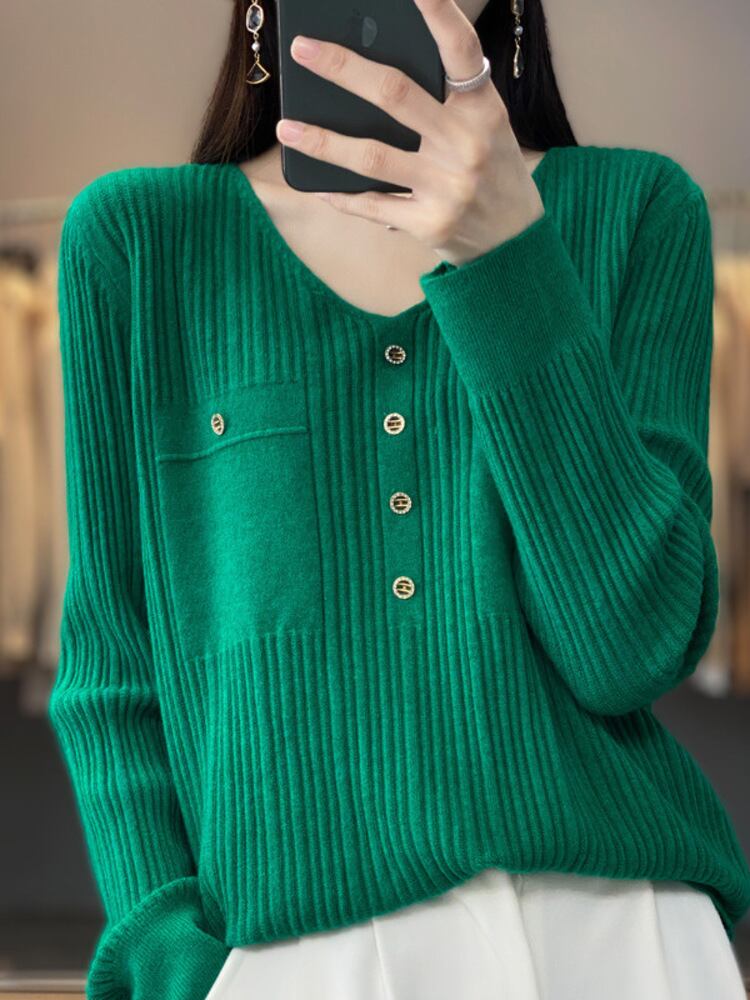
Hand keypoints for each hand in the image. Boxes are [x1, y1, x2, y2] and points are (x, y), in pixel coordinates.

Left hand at [275, 0, 544, 267]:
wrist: (515, 242)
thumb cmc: (492, 171)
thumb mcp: (487, 127)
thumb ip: (446, 100)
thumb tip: (373, 75)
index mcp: (485, 110)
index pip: (461, 50)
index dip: (439, 13)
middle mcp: (466, 145)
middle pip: (395, 95)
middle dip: (342, 68)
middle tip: (303, 49)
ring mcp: (447, 187)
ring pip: (371, 157)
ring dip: (321, 141)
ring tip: (287, 127)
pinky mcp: (430, 224)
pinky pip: (372, 206)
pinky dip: (340, 196)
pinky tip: (316, 186)